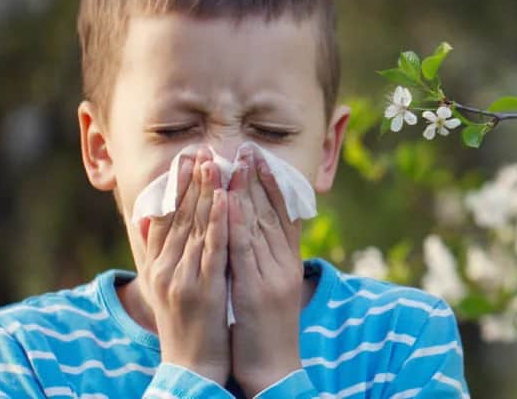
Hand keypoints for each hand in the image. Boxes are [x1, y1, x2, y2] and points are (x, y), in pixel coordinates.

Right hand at [139, 149, 230, 382]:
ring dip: (207, 192)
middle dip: (192, 181)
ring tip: (215, 162)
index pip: (166, 217)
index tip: (187, 158)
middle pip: (180, 216)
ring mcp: (184, 278)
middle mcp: (166, 267)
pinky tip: (227, 199)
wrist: (191, 366)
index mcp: (157, 265)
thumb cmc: (183, 326)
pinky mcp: (204, 289)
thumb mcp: (163, 286)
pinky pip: (213, 249)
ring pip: (197, 227)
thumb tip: (145, 219)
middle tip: (202, 149)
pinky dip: (220, 222)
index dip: (176, 186)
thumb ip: (156, 252)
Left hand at [227, 147, 304, 392]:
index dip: (274, 186)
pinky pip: (245, 251)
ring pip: (259, 227)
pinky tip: (228, 203)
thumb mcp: (267, 291)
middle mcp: (284, 266)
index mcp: (288, 265)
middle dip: (260, 180)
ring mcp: (272, 277)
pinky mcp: (256, 290)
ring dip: (247, 193)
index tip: (262, 159)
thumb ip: (262, 263)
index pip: (284, 217)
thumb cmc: (266, 333)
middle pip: (273, 215)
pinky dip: (237, 224)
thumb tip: (250, 238)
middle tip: (249, 149)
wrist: (272, 368)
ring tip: (237, 164)